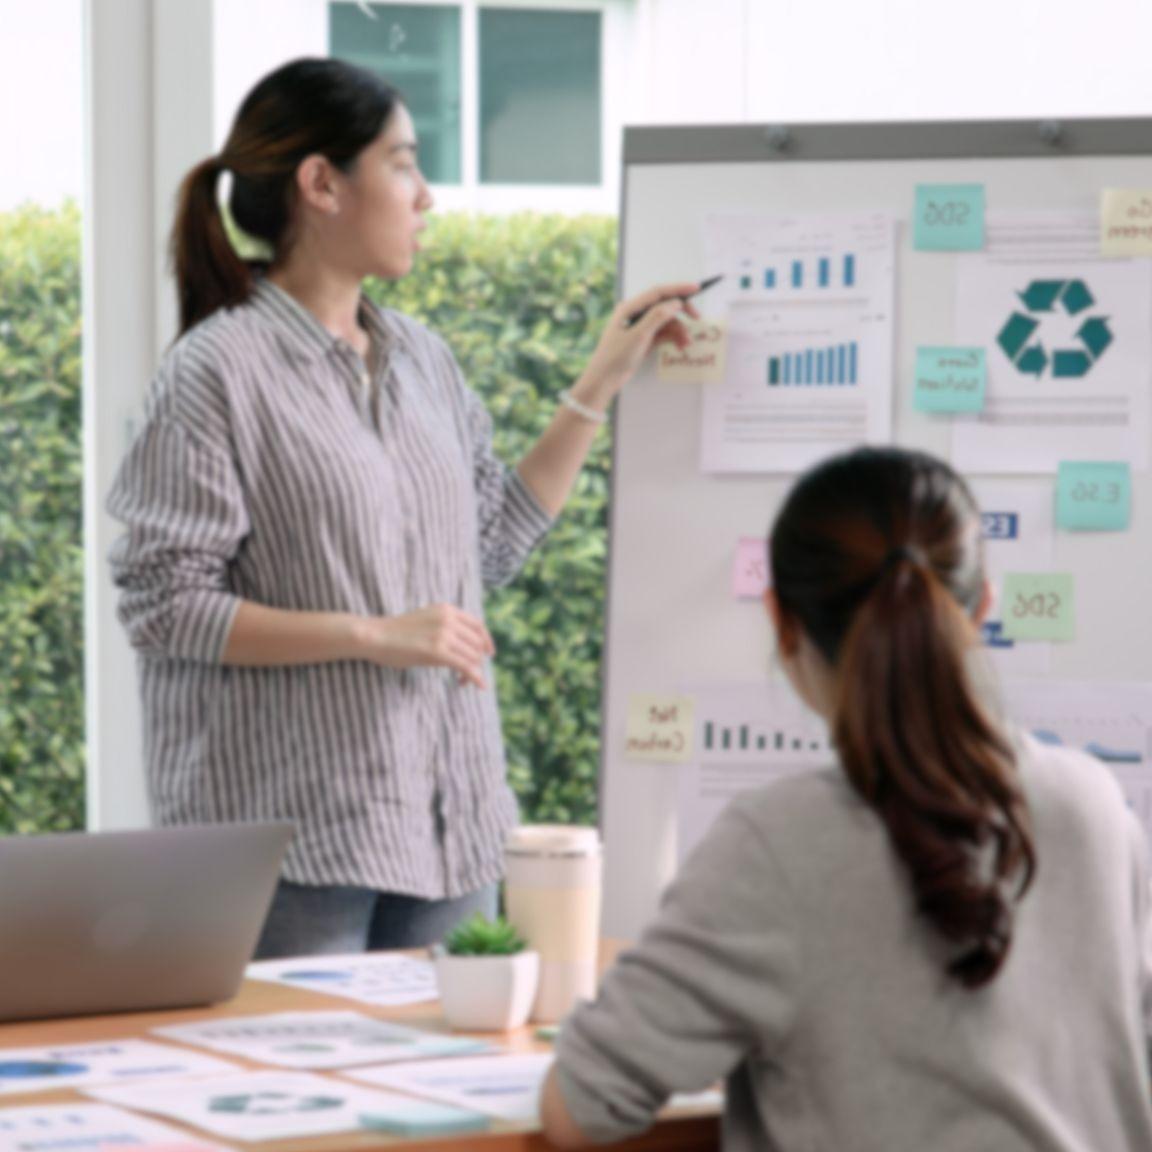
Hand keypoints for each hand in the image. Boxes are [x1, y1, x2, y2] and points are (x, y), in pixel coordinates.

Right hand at [357, 604, 495, 688]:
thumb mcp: (426, 619)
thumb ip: (444, 625)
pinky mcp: (438, 652)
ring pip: (472, 656)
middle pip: (477, 643)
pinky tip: (478, 686)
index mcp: (447, 610)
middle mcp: (449, 620)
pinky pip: (466, 667)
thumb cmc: (396, 632)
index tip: (489, 654)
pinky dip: (475, 678)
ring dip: (472, 671)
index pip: (478, 625)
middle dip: (477, 660)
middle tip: (467, 674)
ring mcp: (444, 635)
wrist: (375, 636)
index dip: (486, 641)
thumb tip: (462, 642)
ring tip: (460, 681)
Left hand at [576, 282, 700, 405]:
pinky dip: (673, 338)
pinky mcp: (644, 339)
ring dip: (679, 330)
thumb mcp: (638, 336)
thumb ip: (657, 317)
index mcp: (630, 307)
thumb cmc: (616, 356)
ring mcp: (640, 326)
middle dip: (682, 311)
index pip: (658, 293)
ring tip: (687, 343)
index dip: (678, 289)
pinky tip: (680, 346)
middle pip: (664, 305)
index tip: (697, 288)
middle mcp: (635, 313)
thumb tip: (676, 303)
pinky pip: (663, 333)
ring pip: (666, 322)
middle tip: (697, 318)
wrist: (604, 379)